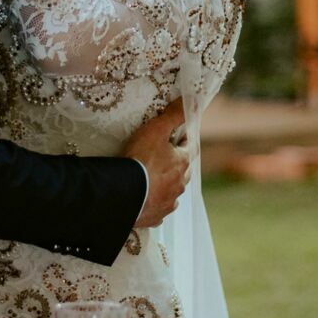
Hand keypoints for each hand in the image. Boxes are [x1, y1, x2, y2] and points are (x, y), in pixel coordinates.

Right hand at [124, 99, 190, 228]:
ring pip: (173, 191)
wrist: (124, 193)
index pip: (191, 148)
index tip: (180, 135)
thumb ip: (174, 115)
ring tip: (155, 179)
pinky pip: (159, 209)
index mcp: (182, 164)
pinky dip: (156, 203)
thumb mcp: (156, 130)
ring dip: (168, 185)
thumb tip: (194, 101)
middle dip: (177, 163)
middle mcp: (179, 185)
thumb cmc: (140, 159)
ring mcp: (168, 203)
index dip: (186, 139)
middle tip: (165, 156)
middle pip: (183, 171)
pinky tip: (147, 200)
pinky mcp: (155, 216)